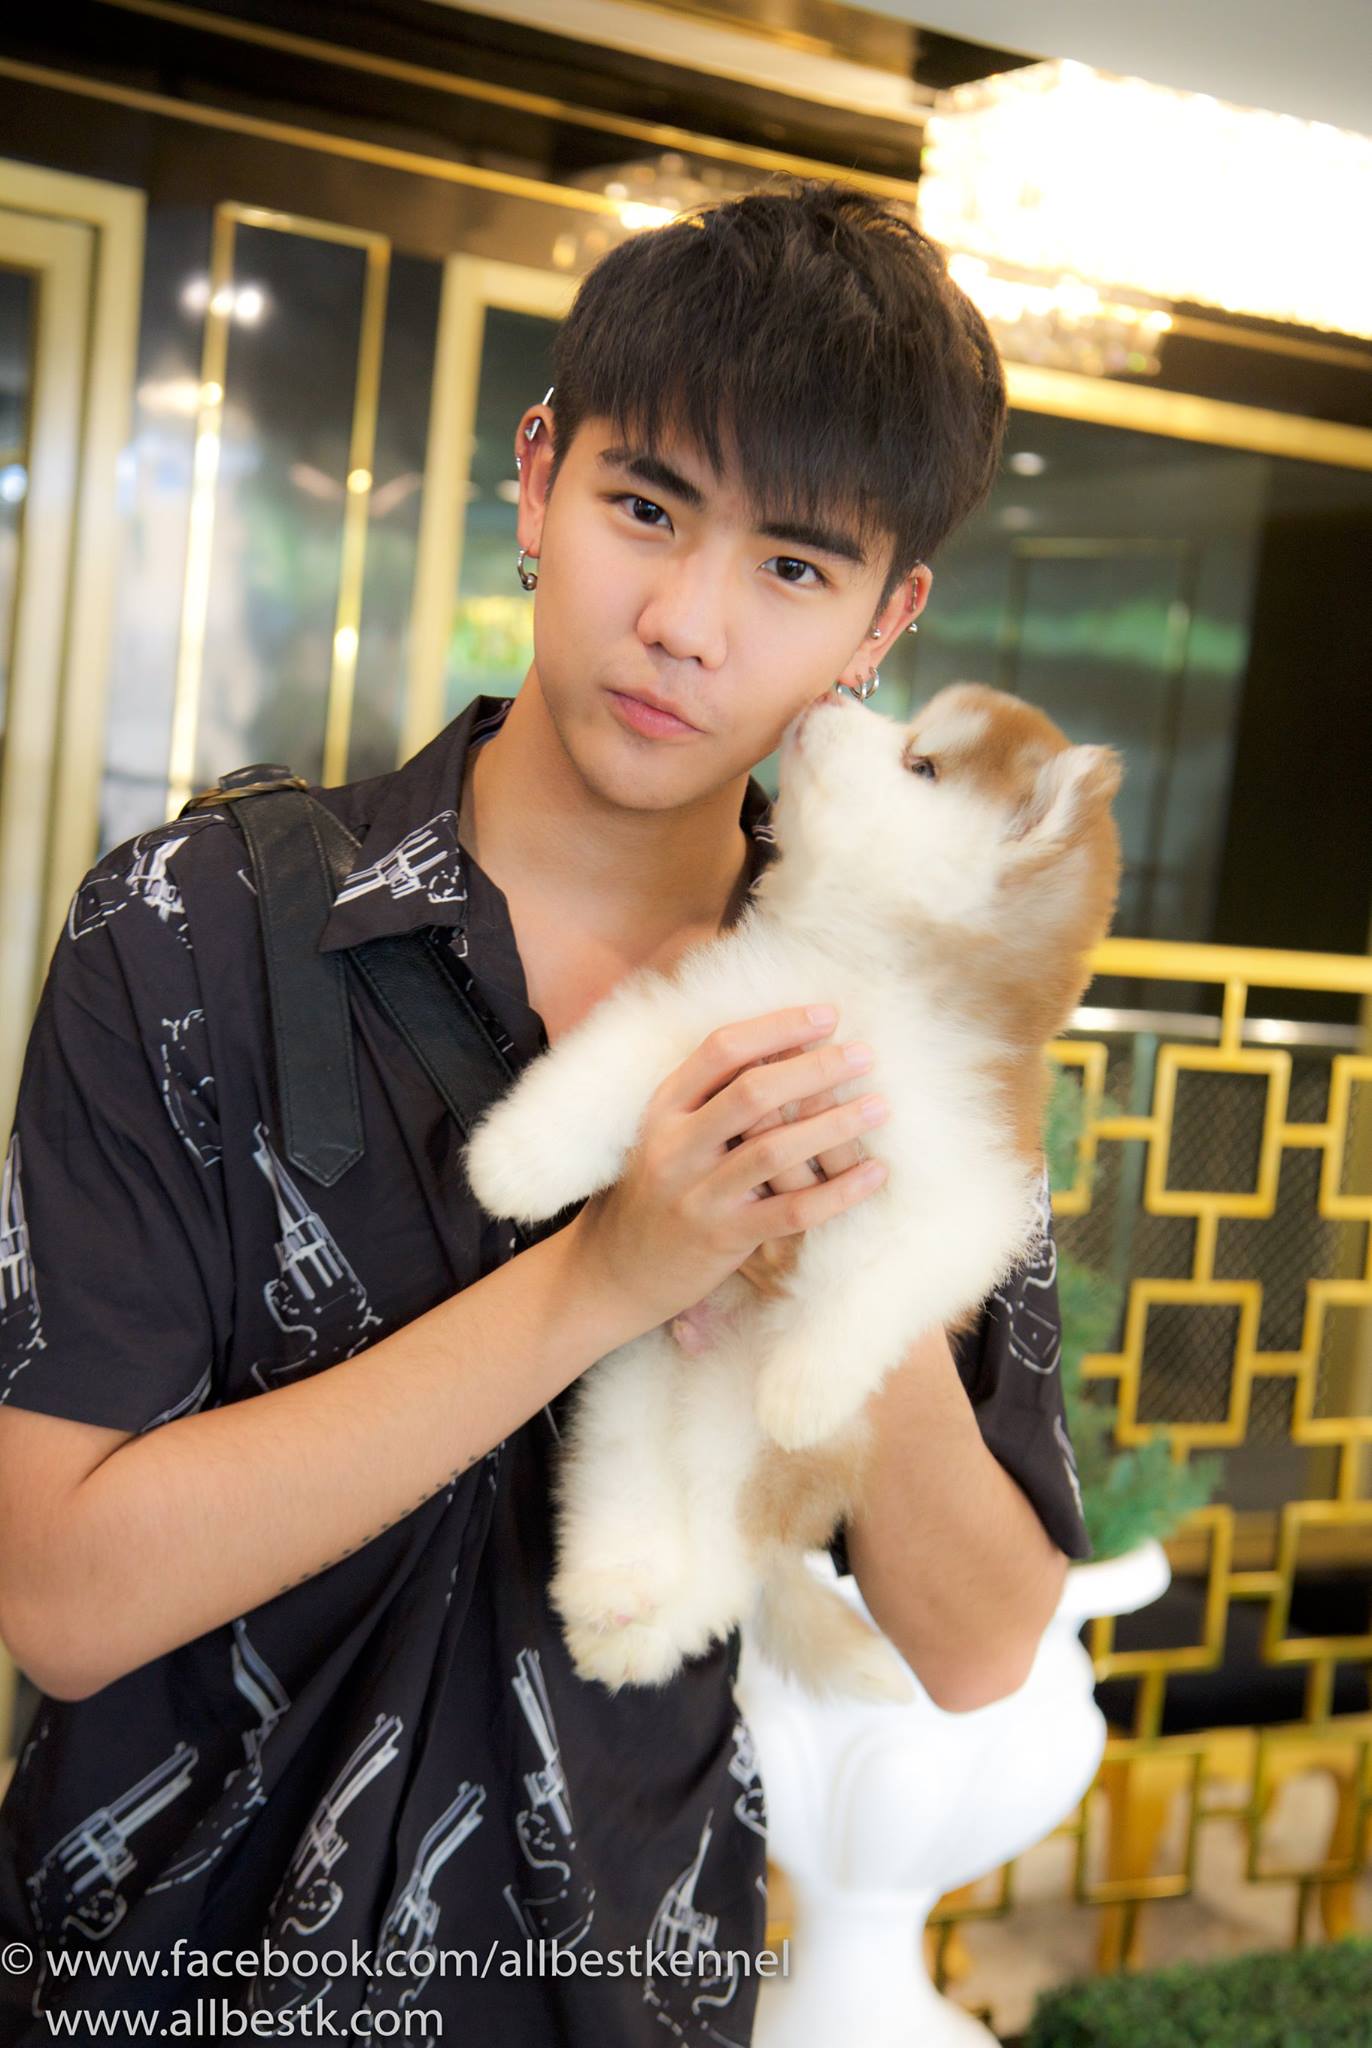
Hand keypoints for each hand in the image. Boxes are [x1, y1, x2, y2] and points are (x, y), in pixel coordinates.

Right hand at [566, 1006, 887, 1336]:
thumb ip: (714, 1097)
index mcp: (663, 1108)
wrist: (618, 1270)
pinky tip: (874, 1173)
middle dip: (814, 1068)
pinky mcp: (723, 1238)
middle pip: (753, 1093)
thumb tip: (787, 1047)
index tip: (826, 1016)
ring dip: (835, 1124)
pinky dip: (839, 1191)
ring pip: (775, 1150)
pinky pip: (792, 1211)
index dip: (776, 1027)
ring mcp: (698, 1194)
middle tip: (863, 1055)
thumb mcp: (670, 1134)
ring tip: (879, 1107)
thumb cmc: (659, 1190)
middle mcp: (676, 1146)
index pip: (721, 1050)